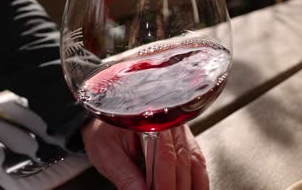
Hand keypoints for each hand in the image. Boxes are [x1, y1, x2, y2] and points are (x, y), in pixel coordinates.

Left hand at [81, 119, 208, 189]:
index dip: (165, 183)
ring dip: (193, 185)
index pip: (165, 156)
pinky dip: (198, 179)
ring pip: (195, 160)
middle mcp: (171, 123)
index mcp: (151, 121)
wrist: (104, 119)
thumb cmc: (104, 132)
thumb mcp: (108, 156)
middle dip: (178, 188)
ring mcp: (180, 131)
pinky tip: (193, 189)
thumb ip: (126, 177)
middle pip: (183, 160)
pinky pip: (197, 159)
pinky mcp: (185, 139)